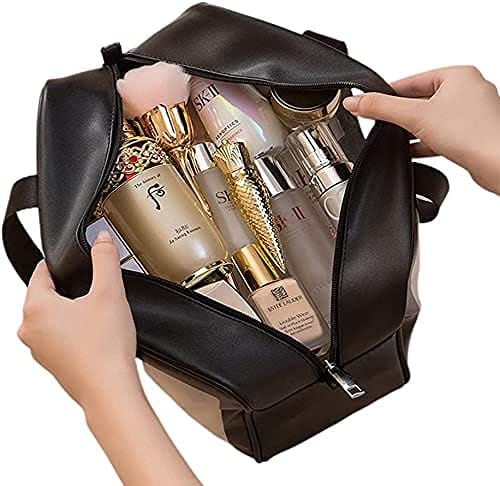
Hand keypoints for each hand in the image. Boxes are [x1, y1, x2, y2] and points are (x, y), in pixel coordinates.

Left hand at [18, 231, 139, 408]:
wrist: (109, 390)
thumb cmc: (105, 347)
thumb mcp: (110, 292)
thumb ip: (105, 259)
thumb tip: (102, 238)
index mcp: (35, 308)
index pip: (41, 272)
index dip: (62, 264)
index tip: (78, 261)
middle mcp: (29, 329)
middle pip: (47, 295)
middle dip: (71, 288)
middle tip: (98, 289)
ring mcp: (39, 349)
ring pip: (54, 317)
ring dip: (73, 311)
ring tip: (101, 314)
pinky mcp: (52, 363)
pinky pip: (60, 336)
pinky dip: (75, 331)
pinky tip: (98, 334)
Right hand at [343, 66, 499, 193]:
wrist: (497, 163)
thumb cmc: (473, 134)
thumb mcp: (414, 116)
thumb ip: (381, 108)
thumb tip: (355, 102)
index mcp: (458, 75)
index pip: (411, 80)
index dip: (388, 93)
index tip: (371, 103)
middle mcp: (468, 90)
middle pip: (420, 100)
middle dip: (401, 115)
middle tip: (382, 124)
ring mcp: (472, 113)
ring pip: (431, 118)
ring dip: (413, 130)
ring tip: (398, 139)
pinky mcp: (472, 134)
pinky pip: (442, 134)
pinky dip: (425, 142)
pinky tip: (414, 151)